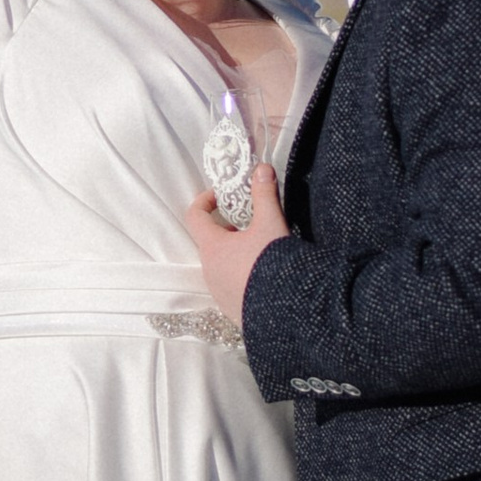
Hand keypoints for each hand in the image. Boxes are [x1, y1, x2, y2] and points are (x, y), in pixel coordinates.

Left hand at [184, 163, 289, 322]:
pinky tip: (265, 276)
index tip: (222, 196)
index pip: (194, 216)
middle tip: (251, 224)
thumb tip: (261, 169)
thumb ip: (265, 194)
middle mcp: (209, 270)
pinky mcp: (231, 308)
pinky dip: (242, 275)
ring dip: (236, 253)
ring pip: (221, 264)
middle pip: (211, 241)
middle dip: (228, 229)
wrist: (286, 311)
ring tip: (262, 250)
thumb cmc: (272, 264)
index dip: (205, 200)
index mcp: (212, 247)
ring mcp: (218, 292)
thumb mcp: (272, 223)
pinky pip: (231, 286)